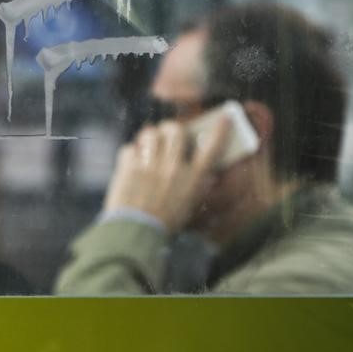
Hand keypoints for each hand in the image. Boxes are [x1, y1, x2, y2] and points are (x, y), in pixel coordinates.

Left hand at [104, 118, 229, 233]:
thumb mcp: (189, 206)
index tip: (224, 119)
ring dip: (149, 137)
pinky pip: (130, 148)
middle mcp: (173, 168)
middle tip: (167, 134)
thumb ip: (196, 186)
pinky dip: (130, 154)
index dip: (220, 130)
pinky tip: (132, 163)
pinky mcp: (129, 168)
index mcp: (192, 178)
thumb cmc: (165, 223)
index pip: (212, 147)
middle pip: (176, 130)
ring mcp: (150, 166)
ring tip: (147, 146)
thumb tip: (203, 171)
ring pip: (151, 133)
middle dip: (172, 128)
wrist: (137, 233)